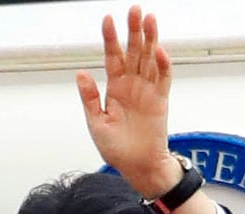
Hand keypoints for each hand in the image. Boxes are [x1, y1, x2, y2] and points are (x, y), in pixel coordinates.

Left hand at [76, 5, 180, 197]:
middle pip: (133, 52)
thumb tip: (81, 73)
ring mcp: (147, 92)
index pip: (112, 57)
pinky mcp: (161, 102)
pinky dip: (163, 65)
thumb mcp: (96, 123)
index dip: (111, 38)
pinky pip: (163, 79)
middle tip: (135, 10)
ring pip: (149, 60)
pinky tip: (159, 50)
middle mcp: (132, 86)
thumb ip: (90, 98)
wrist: (138, 167)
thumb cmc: (118, 149)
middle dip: (134, 30)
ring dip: (150, 40)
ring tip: (150, 19)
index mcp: (115, 89)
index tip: (108, 19)